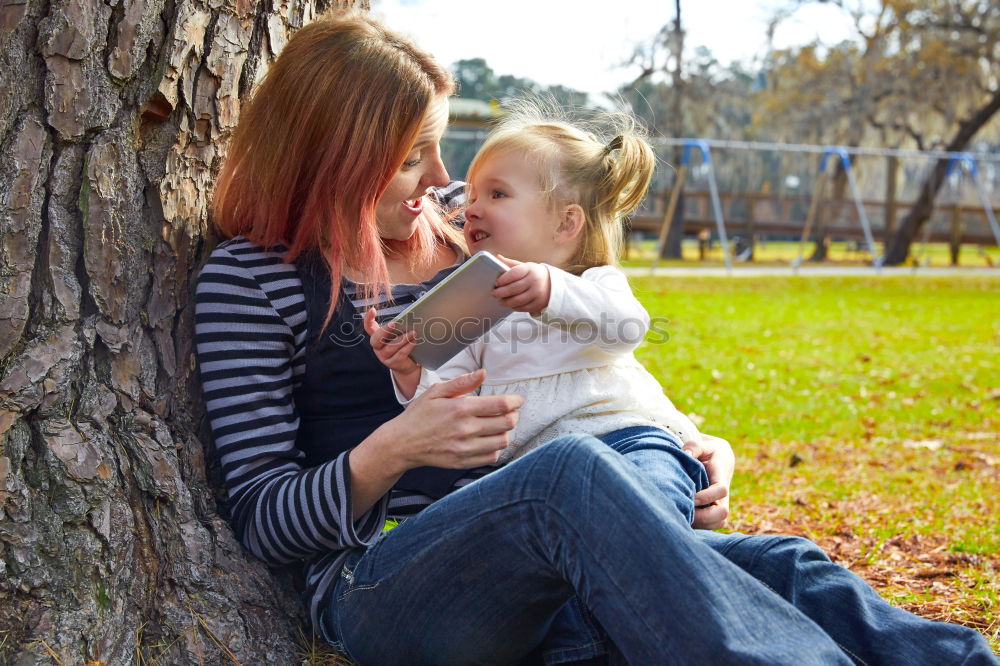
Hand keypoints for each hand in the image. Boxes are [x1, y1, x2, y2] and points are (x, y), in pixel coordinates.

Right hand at [364, 307, 419, 375]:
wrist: (408, 364)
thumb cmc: (403, 345)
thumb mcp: (400, 334)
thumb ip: (400, 327)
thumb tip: (410, 318)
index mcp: (378, 336)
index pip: (369, 327)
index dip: (368, 319)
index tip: (373, 310)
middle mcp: (378, 347)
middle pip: (376, 339)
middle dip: (385, 330)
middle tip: (394, 323)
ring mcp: (383, 356)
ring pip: (390, 348)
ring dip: (402, 339)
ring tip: (413, 333)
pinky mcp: (392, 364)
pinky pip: (399, 355)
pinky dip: (407, 347)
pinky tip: (413, 341)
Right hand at [381, 369, 522, 468]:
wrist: (402, 443)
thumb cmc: (419, 414)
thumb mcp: (436, 391)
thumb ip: (462, 382)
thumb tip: (483, 373)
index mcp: (460, 408)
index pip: (501, 405)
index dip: (515, 401)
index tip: (517, 400)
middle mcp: (465, 429)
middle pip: (507, 423)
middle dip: (514, 415)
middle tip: (510, 411)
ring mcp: (465, 448)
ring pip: (503, 441)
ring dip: (506, 431)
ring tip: (499, 425)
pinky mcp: (463, 462)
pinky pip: (492, 457)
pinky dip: (496, 448)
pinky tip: (489, 439)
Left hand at [493, 255, 550, 313]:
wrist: (552, 283)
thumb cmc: (534, 274)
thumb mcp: (525, 266)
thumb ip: (510, 263)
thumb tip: (497, 257)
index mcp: (530, 269)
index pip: (514, 274)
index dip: (503, 279)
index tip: (496, 283)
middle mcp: (534, 281)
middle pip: (514, 288)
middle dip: (501, 292)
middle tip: (494, 293)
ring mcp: (537, 293)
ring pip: (518, 300)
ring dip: (506, 302)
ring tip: (500, 301)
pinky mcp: (539, 303)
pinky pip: (524, 308)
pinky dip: (515, 307)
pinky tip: (511, 305)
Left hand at [683, 434, 734, 528]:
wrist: (716, 458)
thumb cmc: (706, 450)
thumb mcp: (702, 444)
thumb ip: (694, 446)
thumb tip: (686, 454)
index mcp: (721, 476)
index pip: (721, 490)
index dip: (707, 496)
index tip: (692, 497)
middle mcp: (724, 494)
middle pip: (723, 514)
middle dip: (704, 517)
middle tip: (685, 511)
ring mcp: (720, 504)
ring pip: (718, 522)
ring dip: (701, 523)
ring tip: (682, 515)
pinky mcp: (715, 511)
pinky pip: (711, 525)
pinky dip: (699, 525)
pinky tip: (684, 516)